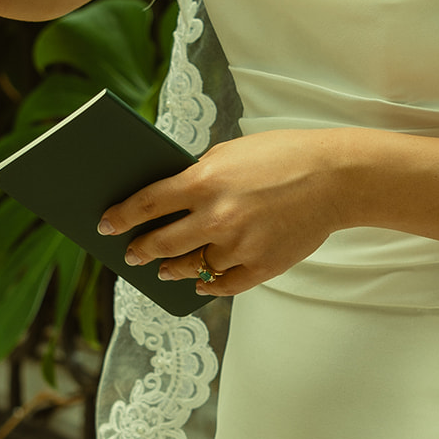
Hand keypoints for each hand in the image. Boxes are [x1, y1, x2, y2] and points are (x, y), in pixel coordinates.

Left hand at [97, 130, 349, 296]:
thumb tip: (169, 202)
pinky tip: (201, 282)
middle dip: (140, 250)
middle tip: (130, 253)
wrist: (334, 176)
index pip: (146, 204)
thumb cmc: (281, 156)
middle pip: (162, 243)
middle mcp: (216, 217)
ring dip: (173, 270)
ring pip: (192, 268)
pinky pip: (223, 285)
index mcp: (204, 180)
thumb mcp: (231, 153)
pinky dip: (209, 285)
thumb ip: (199, 177)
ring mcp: (238, 246)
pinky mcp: (261, 268)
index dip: (120, 217)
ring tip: (164, 269)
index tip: (104, 225)